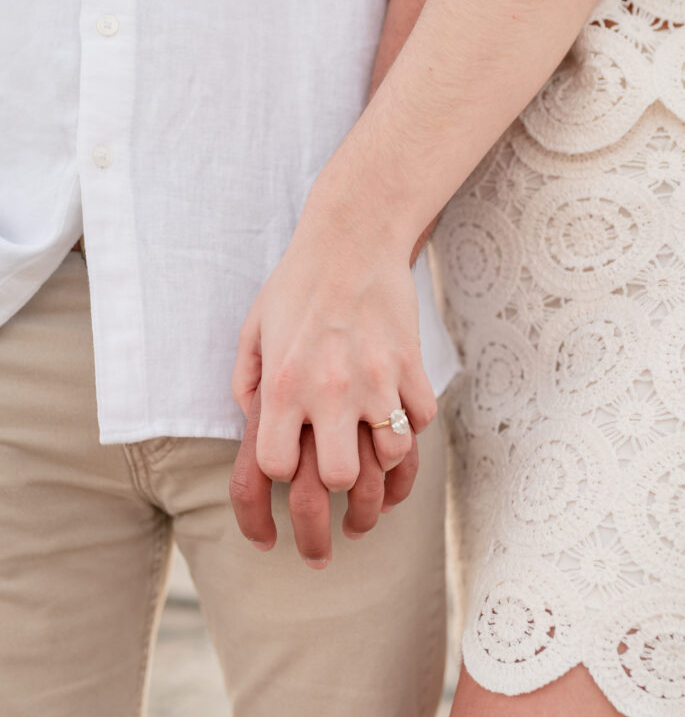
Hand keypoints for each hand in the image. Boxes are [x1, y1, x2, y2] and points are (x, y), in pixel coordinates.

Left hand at [232, 203, 436, 492]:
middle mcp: (328, 389)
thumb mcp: (253, 332)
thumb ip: (246, 384)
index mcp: (283, 384)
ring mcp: (375, 379)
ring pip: (392, 454)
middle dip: (338, 477)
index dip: (283, 469)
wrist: (351, 239)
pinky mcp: (410, 365)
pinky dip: (412, 420)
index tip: (292, 452)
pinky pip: (422, 418)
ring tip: (372, 434)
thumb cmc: (297, 286)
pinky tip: (397, 405)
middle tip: (338, 453)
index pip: (277, 467)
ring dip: (382, 451)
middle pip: (340, 477)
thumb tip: (253, 424)